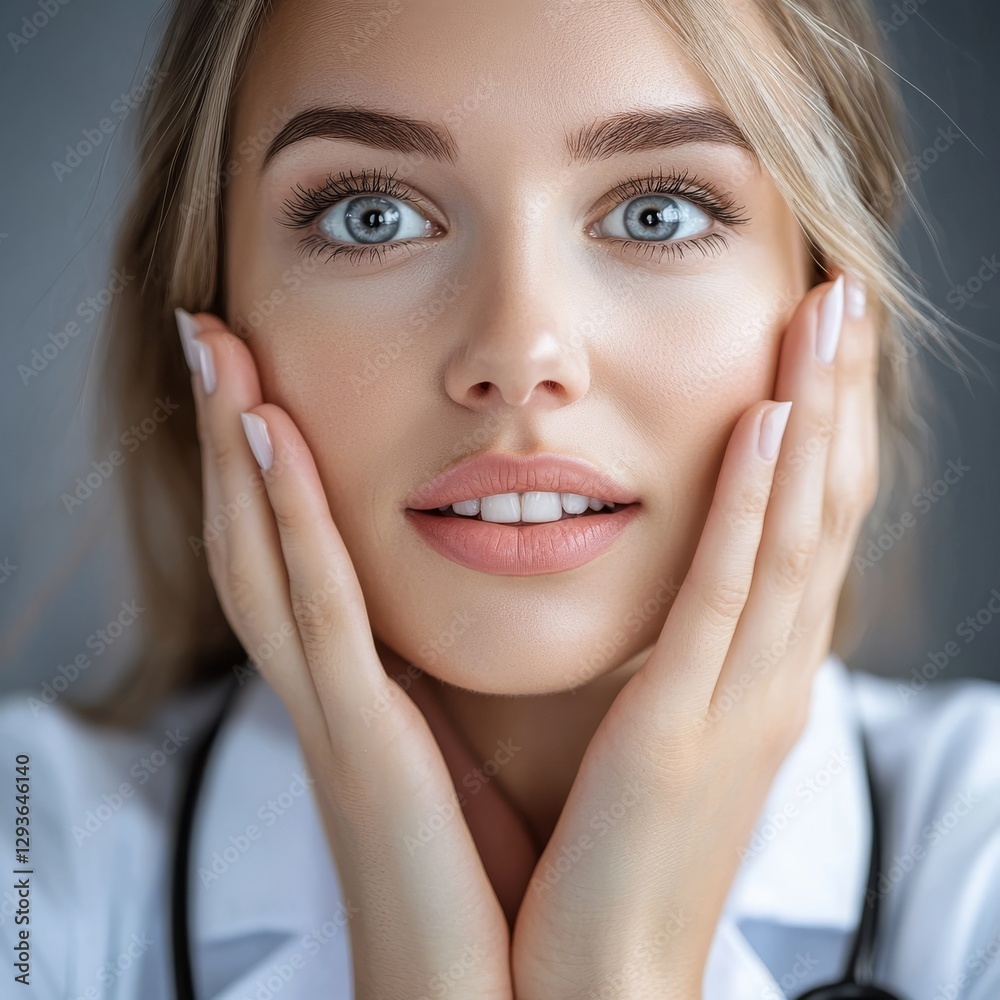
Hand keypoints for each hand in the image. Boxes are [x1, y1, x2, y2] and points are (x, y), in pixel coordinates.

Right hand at [177, 311, 513, 999]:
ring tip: (217, 352)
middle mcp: (329, 691)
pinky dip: (287, 521)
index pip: (295, 554)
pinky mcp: (362, 742)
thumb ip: (447, 681)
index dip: (266, 466)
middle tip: (209, 334)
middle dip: (226, 435)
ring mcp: (333, 714)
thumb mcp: (467, 750)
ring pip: (265, 557)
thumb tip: (462, 615)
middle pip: (258, 537)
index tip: (260, 374)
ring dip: (234, 452)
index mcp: (361, 692)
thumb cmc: (493, 877)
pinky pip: (317, 613)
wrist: (499, 998)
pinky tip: (270, 439)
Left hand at [510, 269, 877, 999]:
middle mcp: (767, 677)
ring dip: (815, 417)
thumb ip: (660, 660)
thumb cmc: (607, 857)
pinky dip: (757, 506)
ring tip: (826, 315)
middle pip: (821, 509)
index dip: (819, 428)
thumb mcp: (648, 735)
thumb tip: (651, 591)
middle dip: (838, 396)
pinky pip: (730, 597)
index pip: (802, 527)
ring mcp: (738, 700)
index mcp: (751, 677)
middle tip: (844, 295)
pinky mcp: (685, 727)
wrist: (596, 985)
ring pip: (796, 532)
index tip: (812, 341)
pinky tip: (767, 422)